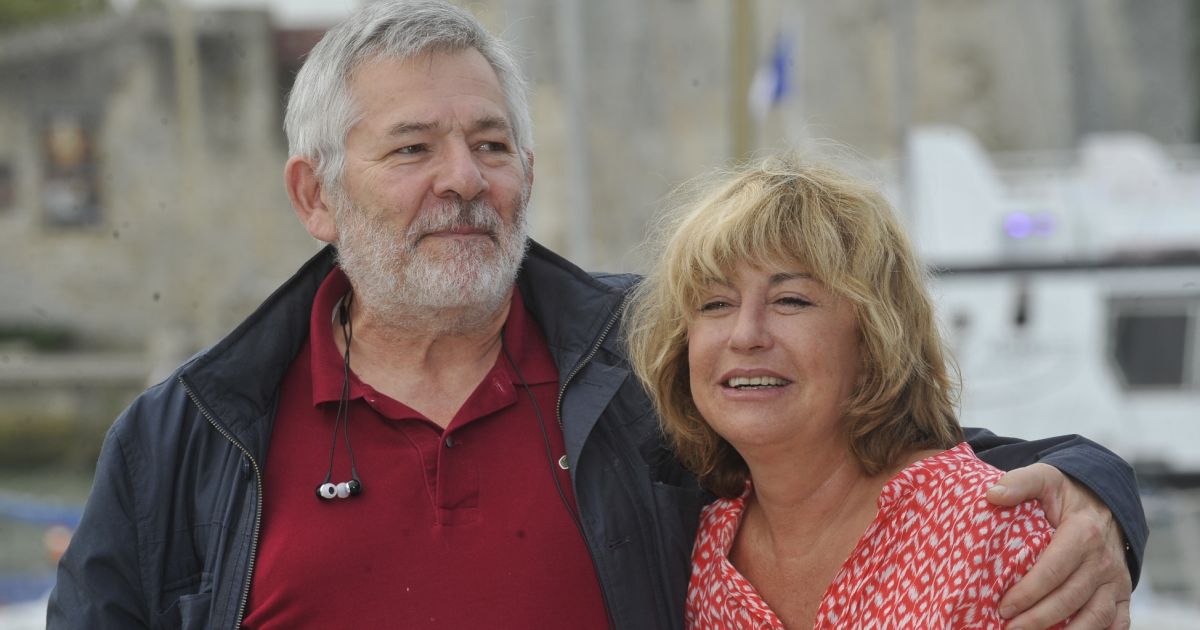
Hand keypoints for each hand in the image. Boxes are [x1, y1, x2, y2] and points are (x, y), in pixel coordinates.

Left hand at [986, 463, 1131, 629]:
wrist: (1104, 500)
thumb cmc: (1066, 494)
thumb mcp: (1045, 478)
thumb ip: (1020, 482)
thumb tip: (992, 495)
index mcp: (1083, 533)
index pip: (1053, 571)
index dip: (1027, 592)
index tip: (1002, 606)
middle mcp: (1103, 560)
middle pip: (1069, 599)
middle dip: (1037, 619)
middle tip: (1008, 627)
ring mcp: (1116, 579)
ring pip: (1094, 617)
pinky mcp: (1122, 593)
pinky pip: (1117, 623)